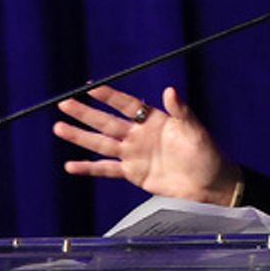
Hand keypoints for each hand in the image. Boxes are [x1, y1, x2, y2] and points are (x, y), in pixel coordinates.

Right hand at [53, 85, 240, 204]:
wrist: (210, 183)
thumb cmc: (206, 153)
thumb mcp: (195, 130)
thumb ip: (181, 111)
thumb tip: (170, 90)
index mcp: (154, 120)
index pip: (127, 105)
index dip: (109, 96)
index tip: (90, 86)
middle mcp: (139, 135)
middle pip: (107, 122)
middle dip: (85, 113)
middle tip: (64, 103)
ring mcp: (134, 154)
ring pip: (101, 144)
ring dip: (80, 136)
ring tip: (59, 128)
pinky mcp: (133, 173)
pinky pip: (106, 169)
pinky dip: (88, 168)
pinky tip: (70, 165)